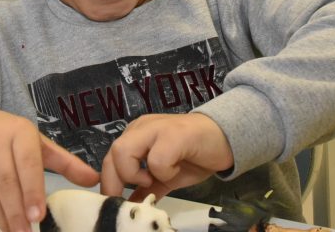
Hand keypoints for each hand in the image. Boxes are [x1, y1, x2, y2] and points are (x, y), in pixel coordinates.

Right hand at [0, 108, 98, 231]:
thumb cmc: (9, 136)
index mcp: (18, 131)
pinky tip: (1, 221)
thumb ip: (66, 163)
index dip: (32, 190)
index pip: (27, 163)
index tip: (39, 216)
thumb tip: (94, 180)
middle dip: (16, 211)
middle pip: (5, 181)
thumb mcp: (38, 144)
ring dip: (2, 216)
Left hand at [100, 113, 233, 201]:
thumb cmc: (194, 155)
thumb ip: (147, 188)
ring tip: (154, 179)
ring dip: (135, 173)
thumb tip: (129, 206)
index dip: (109, 183)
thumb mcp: (166, 177)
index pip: (109, 159)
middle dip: (115, 182)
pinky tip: (177, 170)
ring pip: (123, 151)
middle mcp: (141, 128)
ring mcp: (156, 128)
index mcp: (135, 136)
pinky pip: (156, 159)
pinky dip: (164, 172)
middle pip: (112, 154)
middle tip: (129, 199)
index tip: (115, 203)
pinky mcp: (174, 134)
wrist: (226, 138)